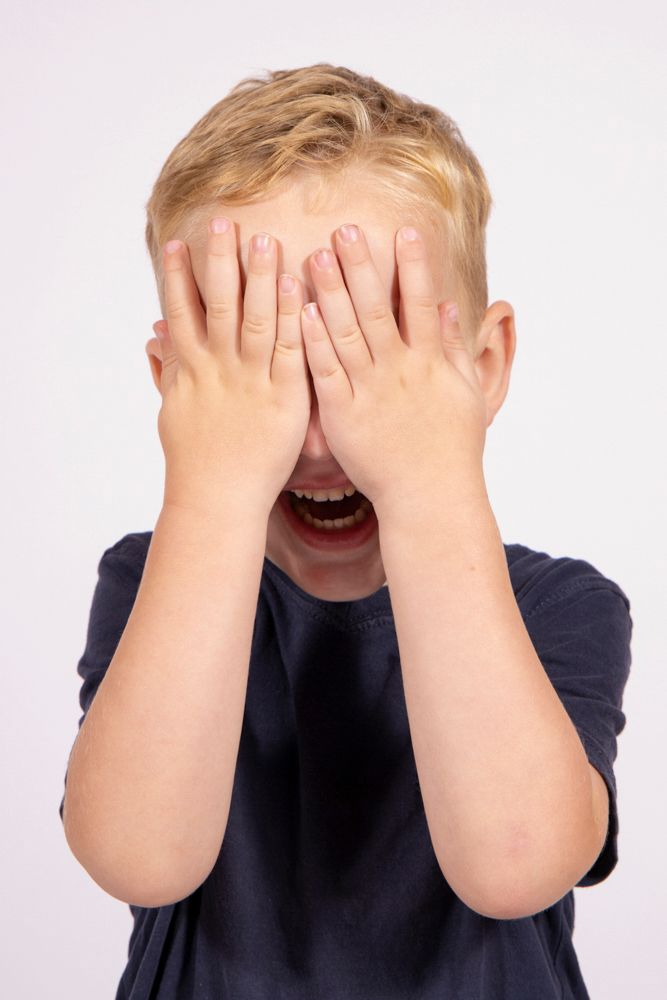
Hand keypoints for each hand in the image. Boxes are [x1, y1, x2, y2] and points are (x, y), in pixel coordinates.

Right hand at [153, 221, 310, 516]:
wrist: (219, 498)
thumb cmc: (196, 458)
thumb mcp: (174, 409)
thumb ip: (167, 368)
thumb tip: (153, 335)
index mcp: (191, 371)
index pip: (181, 314)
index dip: (176, 277)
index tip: (174, 241)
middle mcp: (219, 370)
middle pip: (218, 306)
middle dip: (220, 262)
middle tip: (225, 222)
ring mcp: (252, 382)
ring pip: (255, 320)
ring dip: (259, 278)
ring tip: (264, 239)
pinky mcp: (284, 398)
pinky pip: (290, 351)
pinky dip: (292, 318)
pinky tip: (297, 287)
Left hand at [299, 224, 487, 511]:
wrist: (429, 496)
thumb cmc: (451, 448)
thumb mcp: (465, 395)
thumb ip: (452, 350)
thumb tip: (447, 309)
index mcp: (429, 363)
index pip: (420, 304)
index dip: (414, 267)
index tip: (405, 230)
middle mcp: (398, 371)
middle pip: (376, 309)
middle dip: (361, 267)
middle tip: (345, 229)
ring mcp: (369, 391)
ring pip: (346, 333)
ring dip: (330, 292)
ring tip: (315, 256)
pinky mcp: (343, 414)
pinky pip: (325, 372)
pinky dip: (313, 342)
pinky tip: (299, 312)